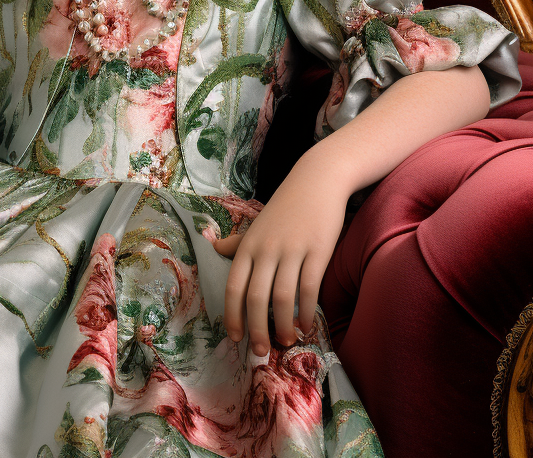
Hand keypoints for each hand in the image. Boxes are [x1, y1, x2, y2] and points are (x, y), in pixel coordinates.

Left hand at [212, 157, 348, 355]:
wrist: (317, 180)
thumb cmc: (286, 206)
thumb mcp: (257, 224)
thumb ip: (239, 241)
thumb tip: (215, 249)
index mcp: (248, 245)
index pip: (233, 287)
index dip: (232, 315)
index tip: (235, 338)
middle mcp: (266, 249)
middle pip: (256, 298)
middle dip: (256, 330)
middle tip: (260, 352)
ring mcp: (292, 250)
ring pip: (282, 297)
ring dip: (284, 326)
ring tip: (286, 342)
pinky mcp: (317, 251)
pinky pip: (309, 289)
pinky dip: (306, 312)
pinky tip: (307, 326)